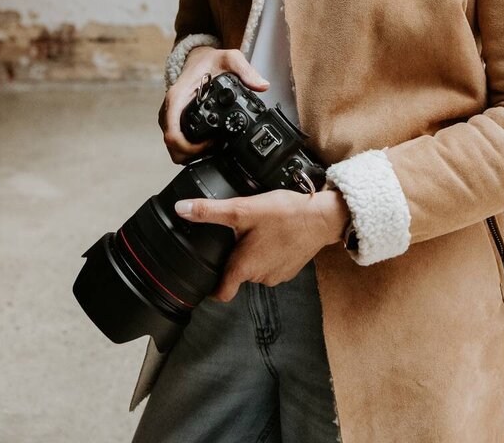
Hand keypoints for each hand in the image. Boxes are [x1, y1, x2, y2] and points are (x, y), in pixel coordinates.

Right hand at [158, 46, 269, 163]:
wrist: (198, 58)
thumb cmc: (209, 60)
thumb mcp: (230, 59)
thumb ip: (246, 71)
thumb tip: (262, 86)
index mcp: (177, 97)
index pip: (172, 133)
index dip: (190, 147)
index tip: (211, 143)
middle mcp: (170, 109)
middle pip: (172, 145)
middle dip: (192, 153)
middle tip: (215, 146)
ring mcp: (171, 117)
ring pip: (173, 147)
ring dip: (191, 152)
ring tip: (213, 144)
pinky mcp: (176, 121)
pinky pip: (178, 141)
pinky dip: (191, 147)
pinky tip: (208, 142)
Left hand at [174, 188, 350, 300]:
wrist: (322, 217)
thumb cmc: (284, 214)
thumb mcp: (243, 209)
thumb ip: (210, 211)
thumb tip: (182, 209)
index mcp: (244, 268)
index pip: (221, 294)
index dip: (211, 289)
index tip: (206, 277)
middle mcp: (260, 277)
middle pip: (238, 275)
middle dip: (236, 258)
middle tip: (238, 234)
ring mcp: (278, 275)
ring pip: (256, 269)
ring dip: (254, 255)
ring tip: (258, 232)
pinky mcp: (291, 269)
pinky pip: (273, 265)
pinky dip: (271, 253)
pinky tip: (275, 235)